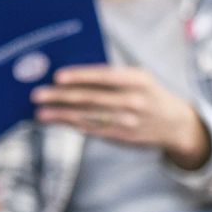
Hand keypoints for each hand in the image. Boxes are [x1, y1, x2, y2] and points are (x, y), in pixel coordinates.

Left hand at [32, 65, 211, 169]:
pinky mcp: (121, 137)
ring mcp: (127, 122)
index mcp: (138, 80)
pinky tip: (58, 121)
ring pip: (87, 117)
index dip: (80, 76)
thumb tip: (75, 74)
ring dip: (61, 115)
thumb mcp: (140, 77)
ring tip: (40, 112)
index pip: (104, 76)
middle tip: (37, 95)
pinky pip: (92, 129)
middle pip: (91, 98)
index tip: (58, 77)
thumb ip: (113, 76)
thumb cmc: (150, 93)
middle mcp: (133, 101)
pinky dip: (73, 125)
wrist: (174, 124)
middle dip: (61, 97)